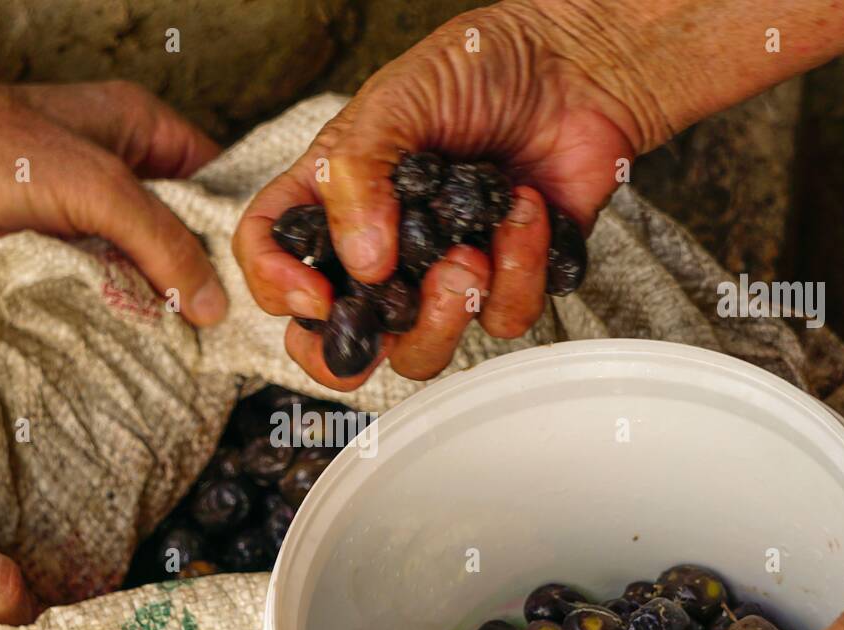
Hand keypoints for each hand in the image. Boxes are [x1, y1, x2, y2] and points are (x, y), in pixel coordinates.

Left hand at [0, 0, 226, 326]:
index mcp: (139, 127)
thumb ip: (160, 242)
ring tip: (195, 346)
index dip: (237, 228)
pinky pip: (98, 281)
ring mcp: (80, 208)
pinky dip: (115, 309)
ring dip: (156, 297)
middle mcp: (116, 166)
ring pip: (138, 259)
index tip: (263, 282)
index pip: (213, 179)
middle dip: (200, 273)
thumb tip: (212, 304)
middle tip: (233, 328)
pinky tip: (139, 343)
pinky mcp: (47, 245)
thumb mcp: (98, 188)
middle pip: (178, 226)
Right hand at [233, 1, 641, 388]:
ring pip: (421, 352)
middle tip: (391, 314)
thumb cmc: (477, 68)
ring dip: (445, 313)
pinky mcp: (505, 282)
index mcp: (332, 200)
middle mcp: (379, 251)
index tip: (317, 295)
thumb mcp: (394, 102)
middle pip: (338, 340)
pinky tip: (523, 212)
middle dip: (359, 349)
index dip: (277, 289)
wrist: (573, 64)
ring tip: (471, 252)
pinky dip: (519, 269)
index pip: (270, 257)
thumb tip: (362, 263)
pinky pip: (502, 318)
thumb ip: (357, 177)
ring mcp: (440, 275)